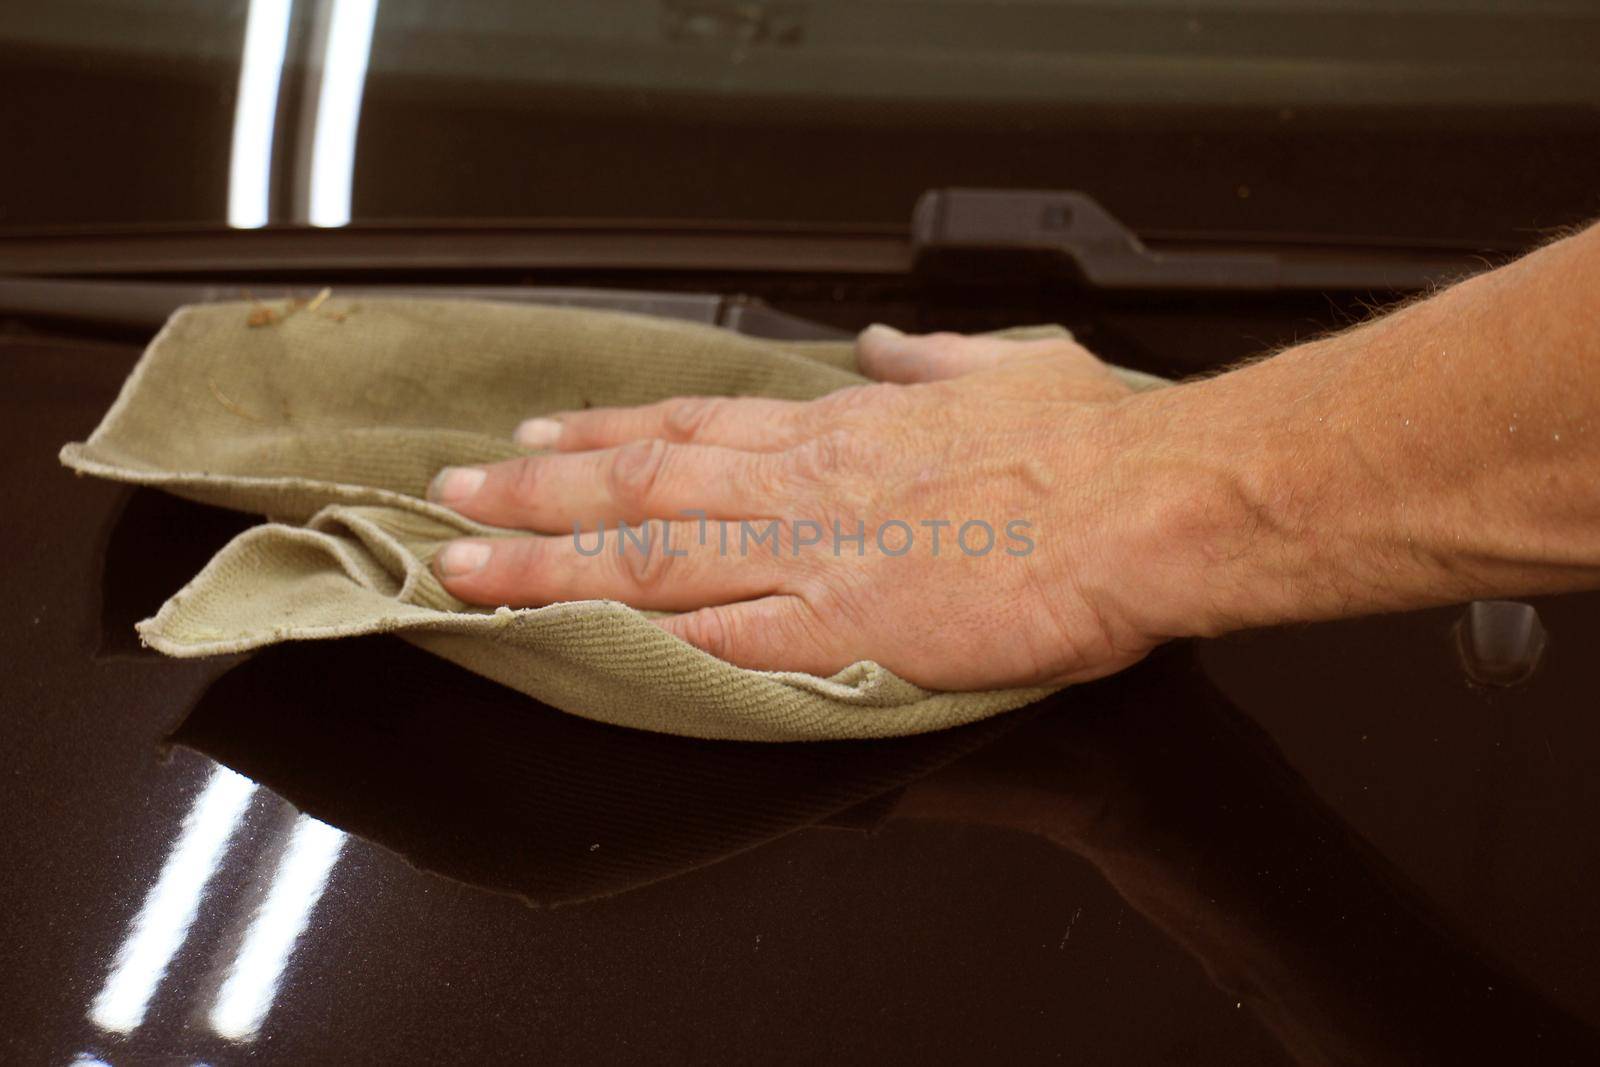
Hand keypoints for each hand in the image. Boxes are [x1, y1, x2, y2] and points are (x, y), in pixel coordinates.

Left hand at [426, 326, 1218, 689]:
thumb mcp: (1007, 365)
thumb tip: (891, 342)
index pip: (691, 423)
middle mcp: (809, 487)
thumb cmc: (1089, 442)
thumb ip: (932, 358)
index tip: (539, 439)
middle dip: (536, 495)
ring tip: (469, 574)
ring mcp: (820, 557)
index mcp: (844, 431)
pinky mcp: (852, 627)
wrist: (1143, 503)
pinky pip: (732, 641)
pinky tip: (588, 654)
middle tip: (454, 500)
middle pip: (641, 484)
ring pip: (654, 558)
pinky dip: (655, 644)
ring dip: (551, 567)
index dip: (603, 433)